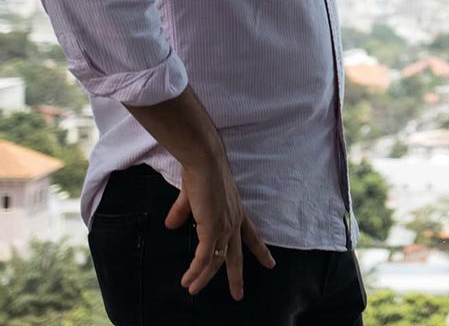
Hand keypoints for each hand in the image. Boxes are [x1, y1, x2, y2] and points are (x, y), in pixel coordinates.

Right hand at [164, 156, 275, 299]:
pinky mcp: (212, 229)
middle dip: (237, 276)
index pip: (252, 236)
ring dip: (204, 278)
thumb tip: (171, 225)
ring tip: (193, 290)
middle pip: (237, 255)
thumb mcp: (193, 197)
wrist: (204, 162)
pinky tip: (188, 280)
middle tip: (238, 294)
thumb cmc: (201, 173)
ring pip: (216, 260)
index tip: (271, 264)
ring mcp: (225, 227)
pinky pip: (203, 257)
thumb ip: (183, 212)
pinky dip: (195, 271)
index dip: (261, 251)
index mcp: (237, 213)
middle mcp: (234, 222)